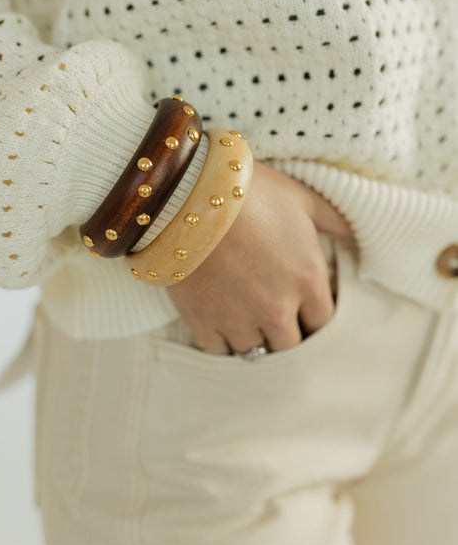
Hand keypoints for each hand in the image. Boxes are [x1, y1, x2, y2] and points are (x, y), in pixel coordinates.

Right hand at [166, 161, 352, 354]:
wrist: (188, 194)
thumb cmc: (249, 191)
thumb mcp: (300, 197)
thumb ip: (333, 219)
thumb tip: (355, 231)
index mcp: (308, 280)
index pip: (323, 322)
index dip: (312, 316)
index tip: (302, 309)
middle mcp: (278, 308)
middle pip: (291, 346)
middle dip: (287, 334)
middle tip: (274, 318)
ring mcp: (238, 319)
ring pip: (255, 352)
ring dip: (254, 340)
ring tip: (246, 323)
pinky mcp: (202, 320)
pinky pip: (217, 351)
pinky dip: (220, 342)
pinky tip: (220, 326)